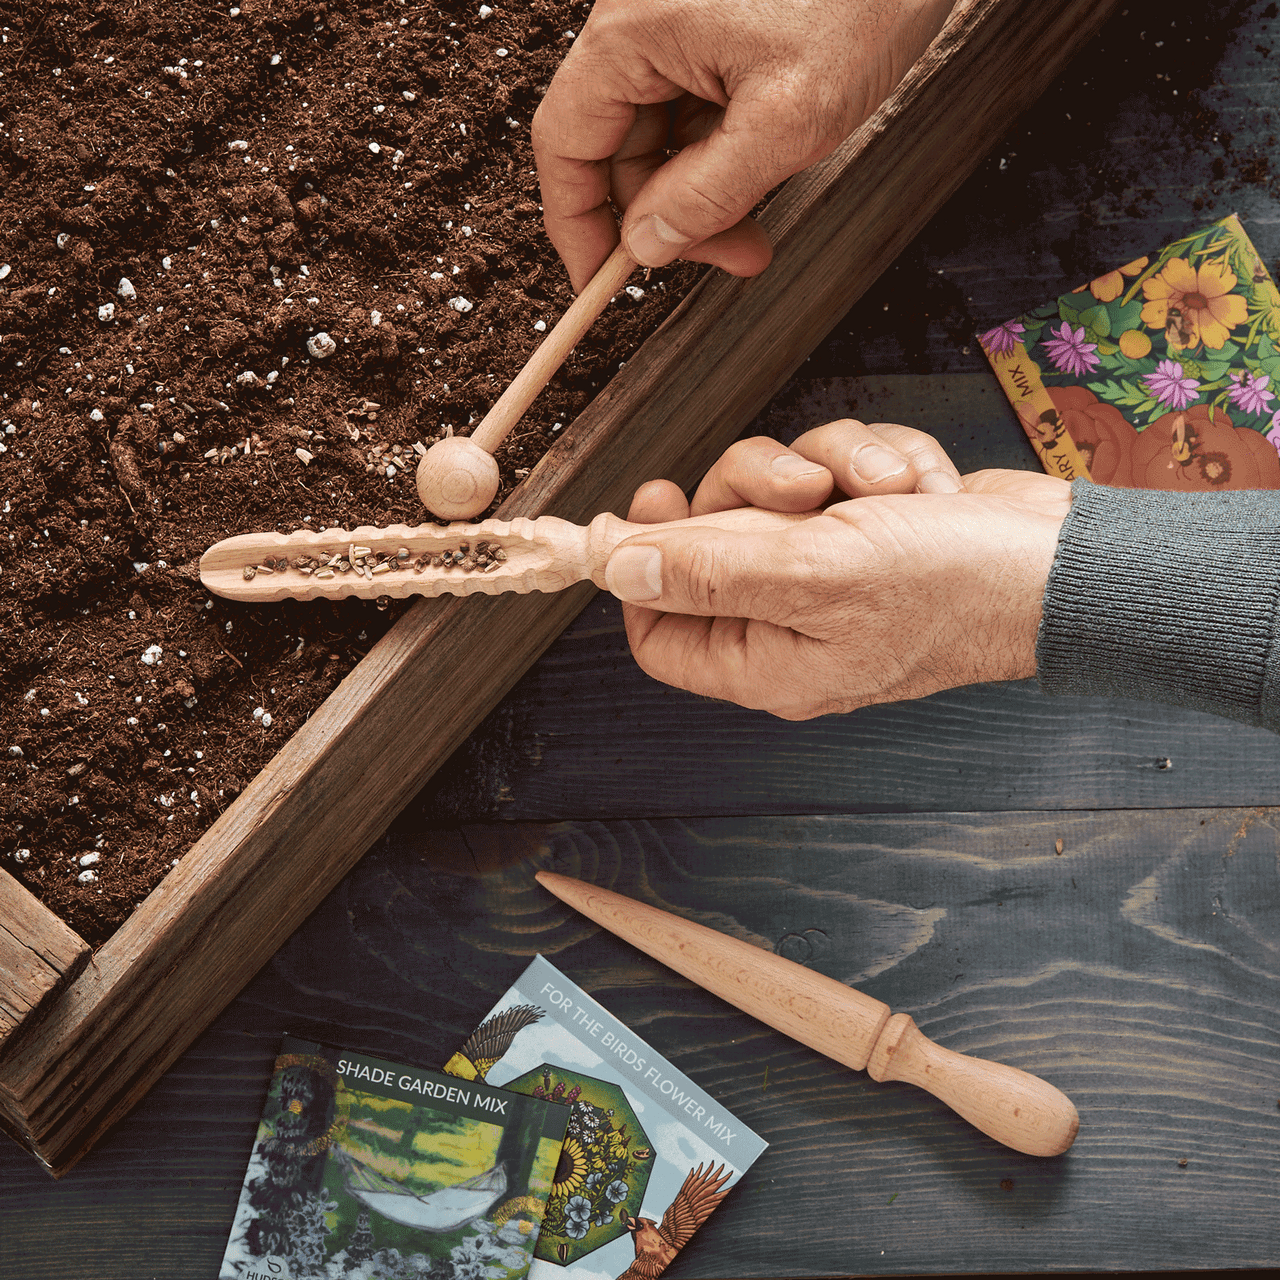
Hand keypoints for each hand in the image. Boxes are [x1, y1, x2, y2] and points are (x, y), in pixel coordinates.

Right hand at [532, 0, 955, 290]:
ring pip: (665, 135)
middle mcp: (644, 21)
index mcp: (633, 31)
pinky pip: (700, 108)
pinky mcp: (720, 25)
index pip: (567, 143)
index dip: (577, 221)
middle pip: (620, 146)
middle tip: (726, 259)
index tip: (598, 279)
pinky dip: (726, 155)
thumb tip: (648, 244)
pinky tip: (770, 177)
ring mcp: (682, 22)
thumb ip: (706, 195)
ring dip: (704, 195)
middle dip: (667, 216)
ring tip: (757, 233)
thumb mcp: (787, 121)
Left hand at [604, 421, 1070, 718]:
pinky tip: (917, 488)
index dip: (643, 569)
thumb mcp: (817, 573)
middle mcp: (791, 625)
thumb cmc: (954, 586)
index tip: (650, 504)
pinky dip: (871, 463)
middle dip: (754, 492)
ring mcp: (830, 576)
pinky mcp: (866, 530)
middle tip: (798, 487)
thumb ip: (707, 572)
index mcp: (767, 663)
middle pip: (711, 542)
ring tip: (883, 490)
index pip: (660, 633)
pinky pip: (830, 473)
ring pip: (773, 492)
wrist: (1063, 561)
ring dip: (827, 467)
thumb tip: (616, 569)